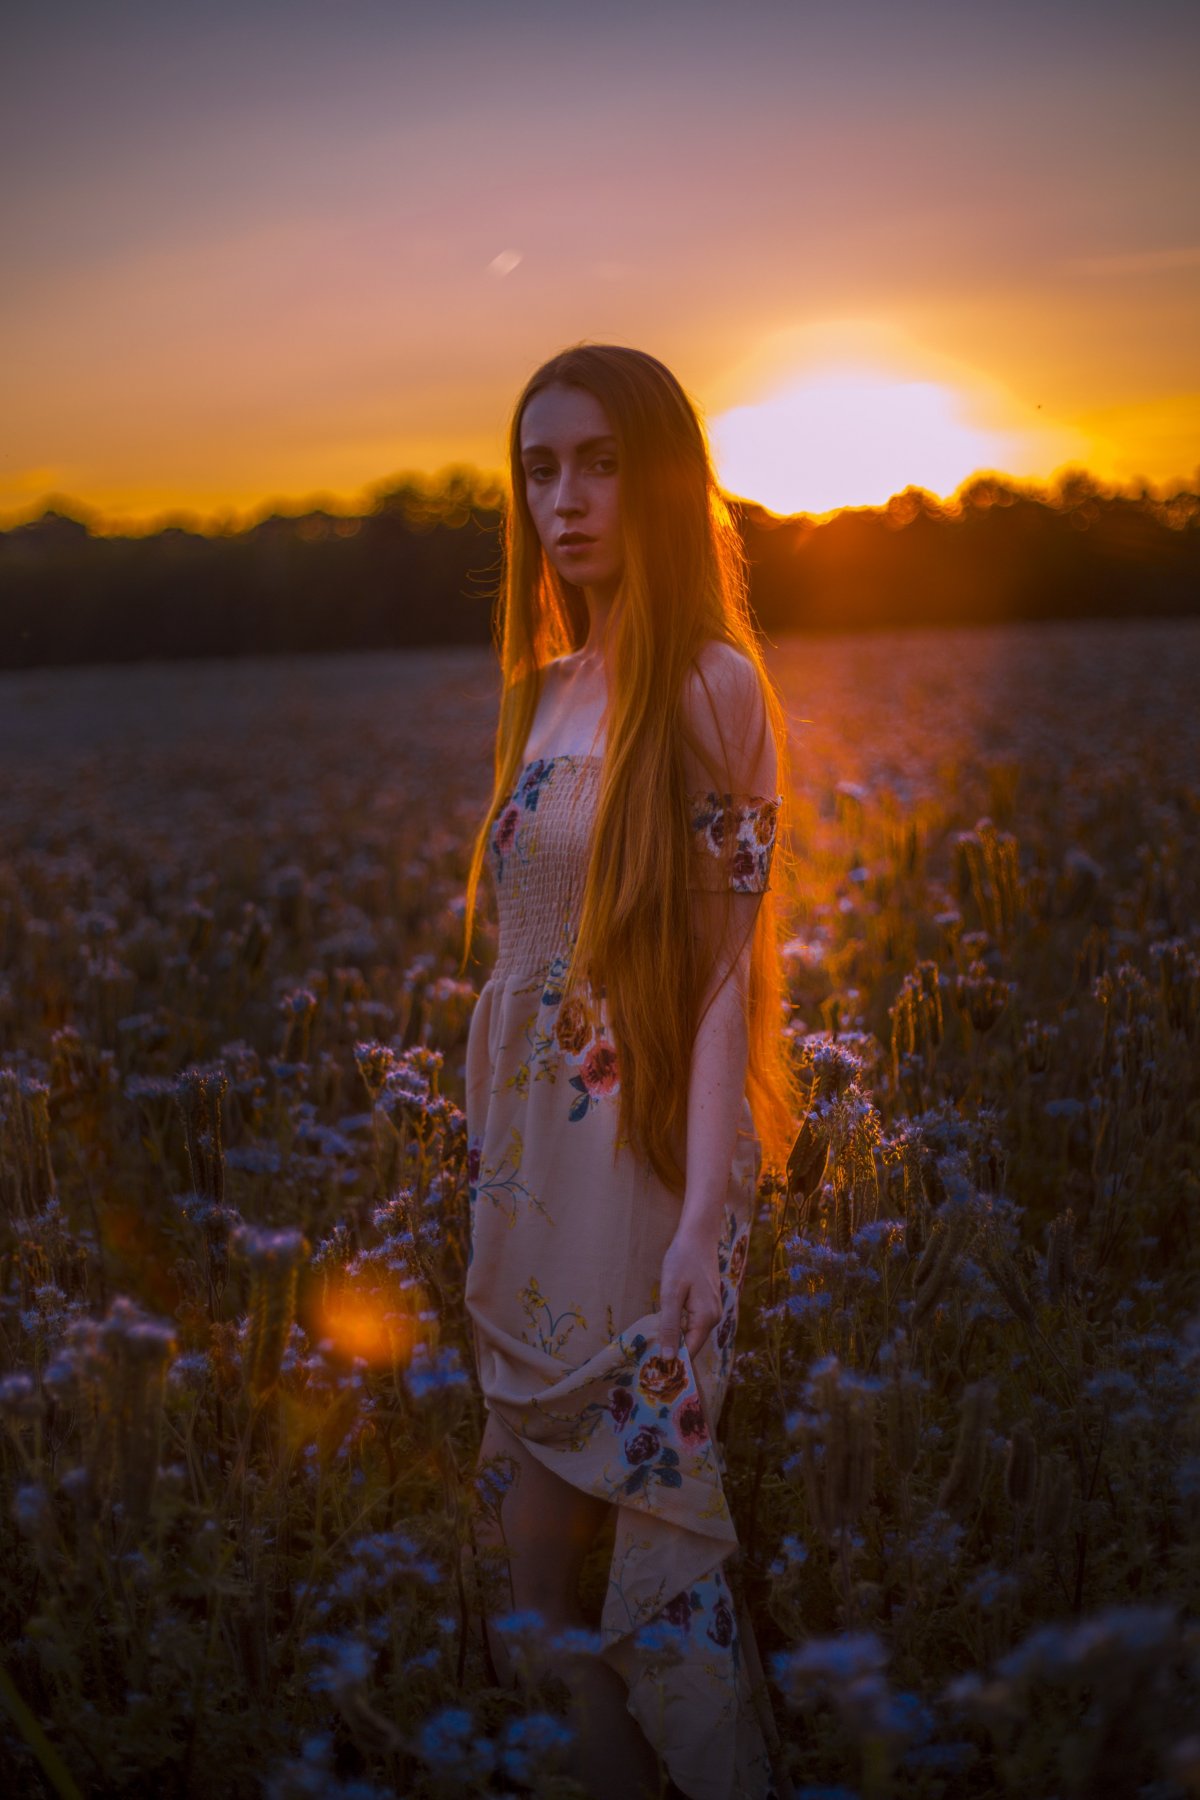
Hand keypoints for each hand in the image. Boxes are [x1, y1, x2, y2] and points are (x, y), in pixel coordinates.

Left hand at [657, 1226, 721, 1359]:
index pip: (691, 1352)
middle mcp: (714, 1317)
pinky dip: (680, 1328)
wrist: (697, 1235)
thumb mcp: (671, 1294)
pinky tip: (666, 1328)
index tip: (654, 1373)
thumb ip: (669, 1326)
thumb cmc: (682, 1261)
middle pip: (692, 1344)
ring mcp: (712, 1309)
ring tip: (653, 1348)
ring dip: (676, 1340)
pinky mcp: (707, 1302)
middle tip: (649, 1362)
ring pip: (692, 1333)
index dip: (674, 1363)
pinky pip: (694, 1322)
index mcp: (706, 1318)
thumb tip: (669, 1358)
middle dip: (674, 1352)